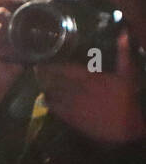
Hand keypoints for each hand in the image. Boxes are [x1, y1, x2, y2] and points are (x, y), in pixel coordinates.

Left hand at [36, 29, 145, 144]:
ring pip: (51, 93)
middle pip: (54, 80)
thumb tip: (124, 34)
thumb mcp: (127, 75)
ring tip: (37, 81)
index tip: (41, 60)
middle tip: (35, 68)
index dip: (51, 65)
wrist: (125, 129)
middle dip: (43, 74)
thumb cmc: (126, 100)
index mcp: (90, 78)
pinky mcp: (70, 117)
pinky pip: (53, 107)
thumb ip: (123, 54)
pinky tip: (44, 98)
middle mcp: (77, 90)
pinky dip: (47, 102)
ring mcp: (72, 104)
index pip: (64, 69)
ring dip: (44, 87)